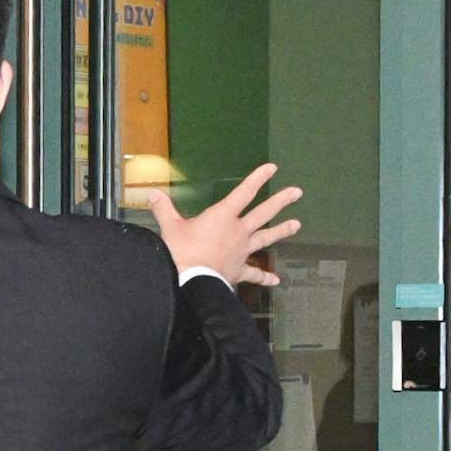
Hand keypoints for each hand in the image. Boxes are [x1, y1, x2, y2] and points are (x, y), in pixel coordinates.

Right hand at [148, 161, 303, 288]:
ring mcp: (242, 250)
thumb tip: (153, 194)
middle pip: (264, 213)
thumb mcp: (170, 227)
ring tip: (296, 225)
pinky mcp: (239, 269)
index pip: (244, 192)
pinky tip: (275, 280)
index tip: (272, 168)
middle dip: (281, 201)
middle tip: (297, 193)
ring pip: (266, 238)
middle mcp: (238, 230)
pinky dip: (264, 277)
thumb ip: (164, 209)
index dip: (258, 179)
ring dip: (282, 231)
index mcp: (223, 216)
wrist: (192, 282)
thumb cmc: (182, 252)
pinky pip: (254, 273)